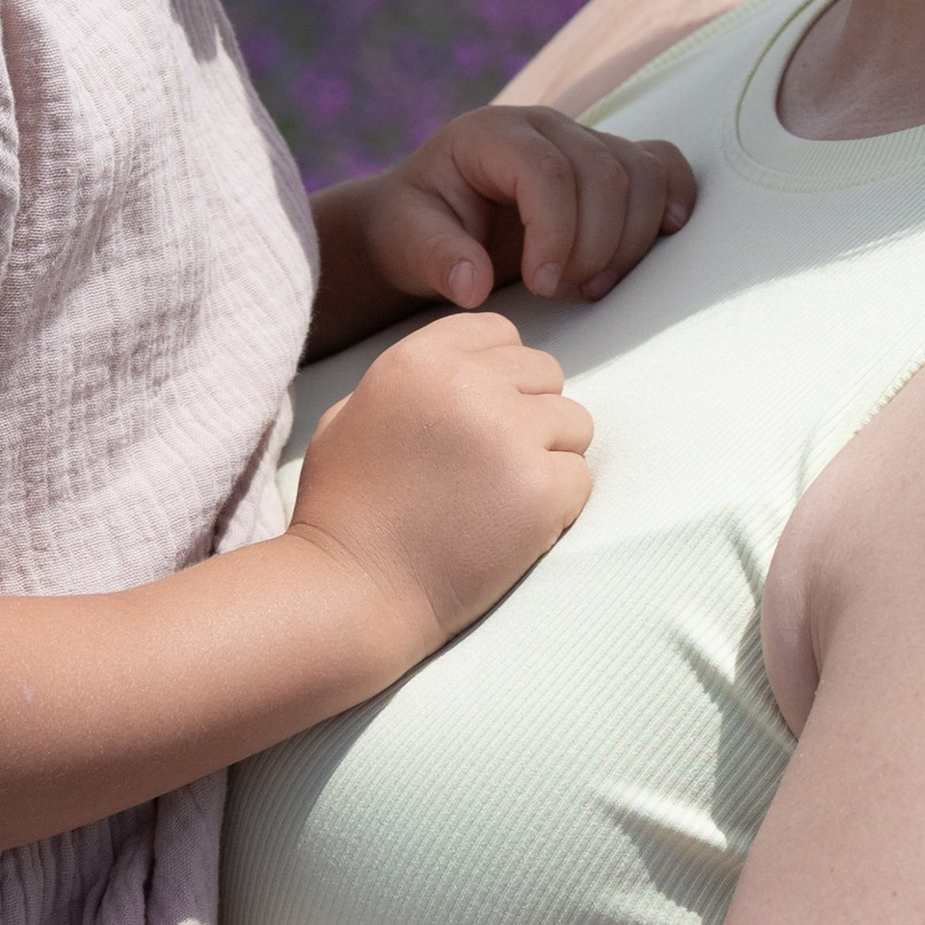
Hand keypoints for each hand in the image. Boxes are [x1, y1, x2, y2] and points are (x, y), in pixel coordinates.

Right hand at [291, 309, 595, 656]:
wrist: (351, 591)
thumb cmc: (343, 513)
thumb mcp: (349, 416)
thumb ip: (408, 382)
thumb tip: (460, 370)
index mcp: (419, 359)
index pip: (501, 332)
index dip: (500, 376)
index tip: (482, 417)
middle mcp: (468, 384)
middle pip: (547, 373)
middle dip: (530, 415)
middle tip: (493, 469)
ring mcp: (509, 435)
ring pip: (575, 423)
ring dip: (550, 459)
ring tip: (503, 500)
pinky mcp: (540, 490)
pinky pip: (581, 478)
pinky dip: (558, 506)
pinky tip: (514, 529)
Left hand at [359, 106, 697, 312]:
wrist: (431, 218)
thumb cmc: (417, 227)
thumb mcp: (407, 242)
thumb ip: (437, 258)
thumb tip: (472, 284)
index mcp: (492, 134)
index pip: (548, 171)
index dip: (557, 233)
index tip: (542, 287)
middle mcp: (545, 126)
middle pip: (604, 173)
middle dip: (595, 245)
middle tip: (563, 294)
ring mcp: (583, 140)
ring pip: (640, 173)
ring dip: (630, 239)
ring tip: (593, 286)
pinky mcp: (610, 163)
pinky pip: (662, 165)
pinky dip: (672, 198)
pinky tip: (664, 235)